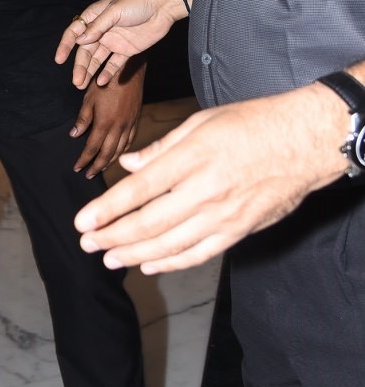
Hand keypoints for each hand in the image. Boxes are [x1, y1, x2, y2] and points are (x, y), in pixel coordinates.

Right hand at [54, 0, 182, 89]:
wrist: (163, 6)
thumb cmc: (137, 2)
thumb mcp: (114, 12)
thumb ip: (97, 27)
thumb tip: (79, 41)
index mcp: (94, 17)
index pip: (75, 32)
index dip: (66, 45)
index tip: (60, 59)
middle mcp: (101, 30)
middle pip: (85, 51)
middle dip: (79, 66)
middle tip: (76, 82)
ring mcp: (113, 41)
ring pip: (97, 59)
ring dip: (90, 72)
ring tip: (82, 85)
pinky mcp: (126, 50)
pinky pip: (114, 64)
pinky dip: (108, 73)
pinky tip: (101, 81)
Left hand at [69, 66, 144, 177]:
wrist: (129, 70)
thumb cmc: (105, 82)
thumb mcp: (89, 98)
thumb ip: (83, 118)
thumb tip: (74, 134)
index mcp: (105, 122)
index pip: (92, 147)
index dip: (84, 159)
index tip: (77, 168)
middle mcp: (119, 127)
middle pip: (107, 153)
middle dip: (97, 166)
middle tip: (88, 175)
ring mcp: (129, 125)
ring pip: (120, 150)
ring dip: (110, 162)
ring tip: (101, 169)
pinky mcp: (136, 120)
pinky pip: (130, 141)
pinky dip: (122, 151)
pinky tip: (117, 155)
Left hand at [73, 85, 347, 273]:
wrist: (304, 142)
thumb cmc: (252, 124)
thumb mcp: (202, 122)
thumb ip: (162, 147)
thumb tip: (128, 164)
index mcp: (193, 158)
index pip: (139, 189)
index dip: (107, 208)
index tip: (82, 221)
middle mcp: (206, 190)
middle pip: (149, 223)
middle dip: (113, 237)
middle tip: (88, 243)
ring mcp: (223, 214)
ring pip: (171, 244)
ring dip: (135, 254)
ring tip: (108, 257)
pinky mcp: (239, 230)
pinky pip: (199, 254)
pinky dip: (171, 262)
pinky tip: (149, 264)